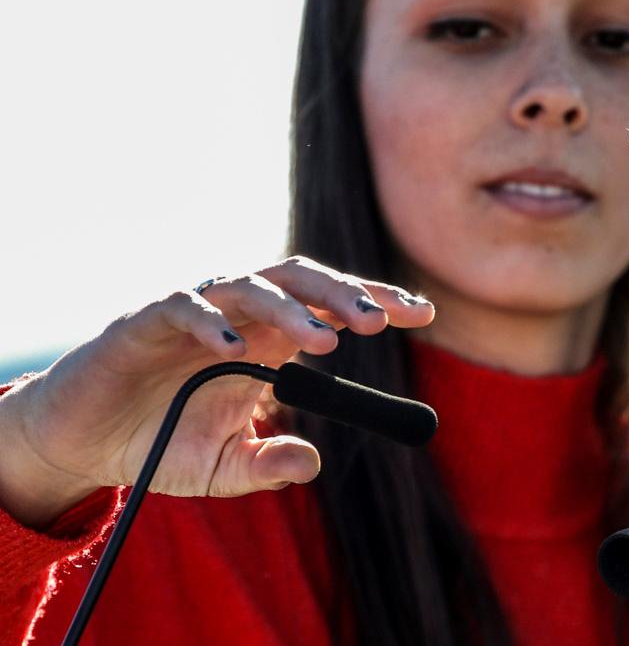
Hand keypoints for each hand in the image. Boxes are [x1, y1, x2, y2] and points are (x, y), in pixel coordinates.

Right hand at [0, 256, 433, 527]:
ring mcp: (194, 311)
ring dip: (289, 308)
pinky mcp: (146, 320)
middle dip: (343, 295)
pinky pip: (182, 305)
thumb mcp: (221, 467)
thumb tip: (312, 463)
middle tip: (380, 321)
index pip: (331, 307)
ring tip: (324, 341)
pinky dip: (209, 319)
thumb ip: (266, 463)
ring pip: (250, 285)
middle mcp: (240, 315)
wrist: (84, 442)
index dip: (377, 302)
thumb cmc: (160, 442)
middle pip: (300, 282)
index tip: (424, 313)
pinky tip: (233, 346)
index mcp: (270, 339)